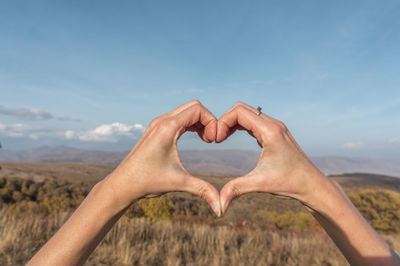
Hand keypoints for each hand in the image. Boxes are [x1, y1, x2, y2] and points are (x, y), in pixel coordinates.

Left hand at [105, 100, 220, 215]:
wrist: (123, 184)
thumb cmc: (147, 182)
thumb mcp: (179, 183)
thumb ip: (203, 191)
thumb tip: (221, 208)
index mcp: (167, 128)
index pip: (197, 109)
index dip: (212, 122)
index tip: (214, 141)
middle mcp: (162, 121)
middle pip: (194, 106)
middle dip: (208, 120)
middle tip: (212, 140)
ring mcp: (158, 123)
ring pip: (186, 110)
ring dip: (200, 121)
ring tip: (207, 140)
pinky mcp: (156, 128)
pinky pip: (179, 117)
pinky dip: (191, 123)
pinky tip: (197, 138)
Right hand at [217, 102, 326, 212]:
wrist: (312, 185)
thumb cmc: (290, 183)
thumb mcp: (260, 184)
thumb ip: (236, 189)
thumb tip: (219, 206)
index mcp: (270, 131)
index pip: (239, 112)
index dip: (222, 122)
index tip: (215, 140)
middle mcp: (273, 124)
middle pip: (241, 108)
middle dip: (224, 120)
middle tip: (216, 139)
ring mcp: (275, 127)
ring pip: (247, 112)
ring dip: (231, 121)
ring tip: (221, 138)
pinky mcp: (275, 132)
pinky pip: (253, 120)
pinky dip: (239, 125)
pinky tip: (231, 137)